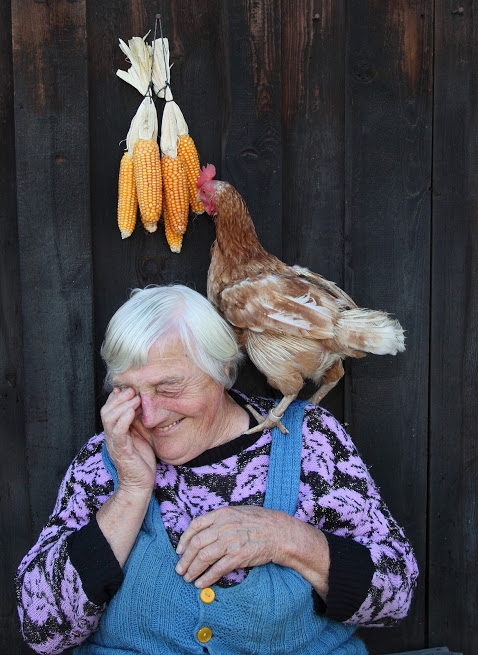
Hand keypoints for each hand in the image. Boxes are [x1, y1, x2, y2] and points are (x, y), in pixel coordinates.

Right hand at [100, 387, 155, 494]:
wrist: (140, 484)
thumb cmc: (141, 459)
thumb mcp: (140, 435)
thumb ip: (137, 420)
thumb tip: (140, 402)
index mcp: (115, 431)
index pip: (109, 408)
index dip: (117, 396)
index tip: (130, 387)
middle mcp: (111, 435)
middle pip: (106, 411)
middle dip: (119, 398)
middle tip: (133, 390)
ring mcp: (115, 443)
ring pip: (110, 418)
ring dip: (123, 405)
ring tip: (135, 398)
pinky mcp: (122, 450)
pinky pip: (118, 432)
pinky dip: (124, 419)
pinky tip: (132, 411)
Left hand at [175, 506, 289, 587]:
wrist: (279, 532)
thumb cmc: (260, 522)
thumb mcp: (238, 512)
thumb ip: (221, 520)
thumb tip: (204, 532)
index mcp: (222, 514)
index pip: (195, 525)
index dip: (184, 539)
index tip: (179, 550)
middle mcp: (224, 526)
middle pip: (196, 543)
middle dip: (185, 558)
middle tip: (180, 569)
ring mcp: (231, 541)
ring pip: (203, 557)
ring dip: (193, 570)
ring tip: (188, 578)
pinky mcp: (238, 557)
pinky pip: (217, 569)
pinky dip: (206, 578)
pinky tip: (201, 584)